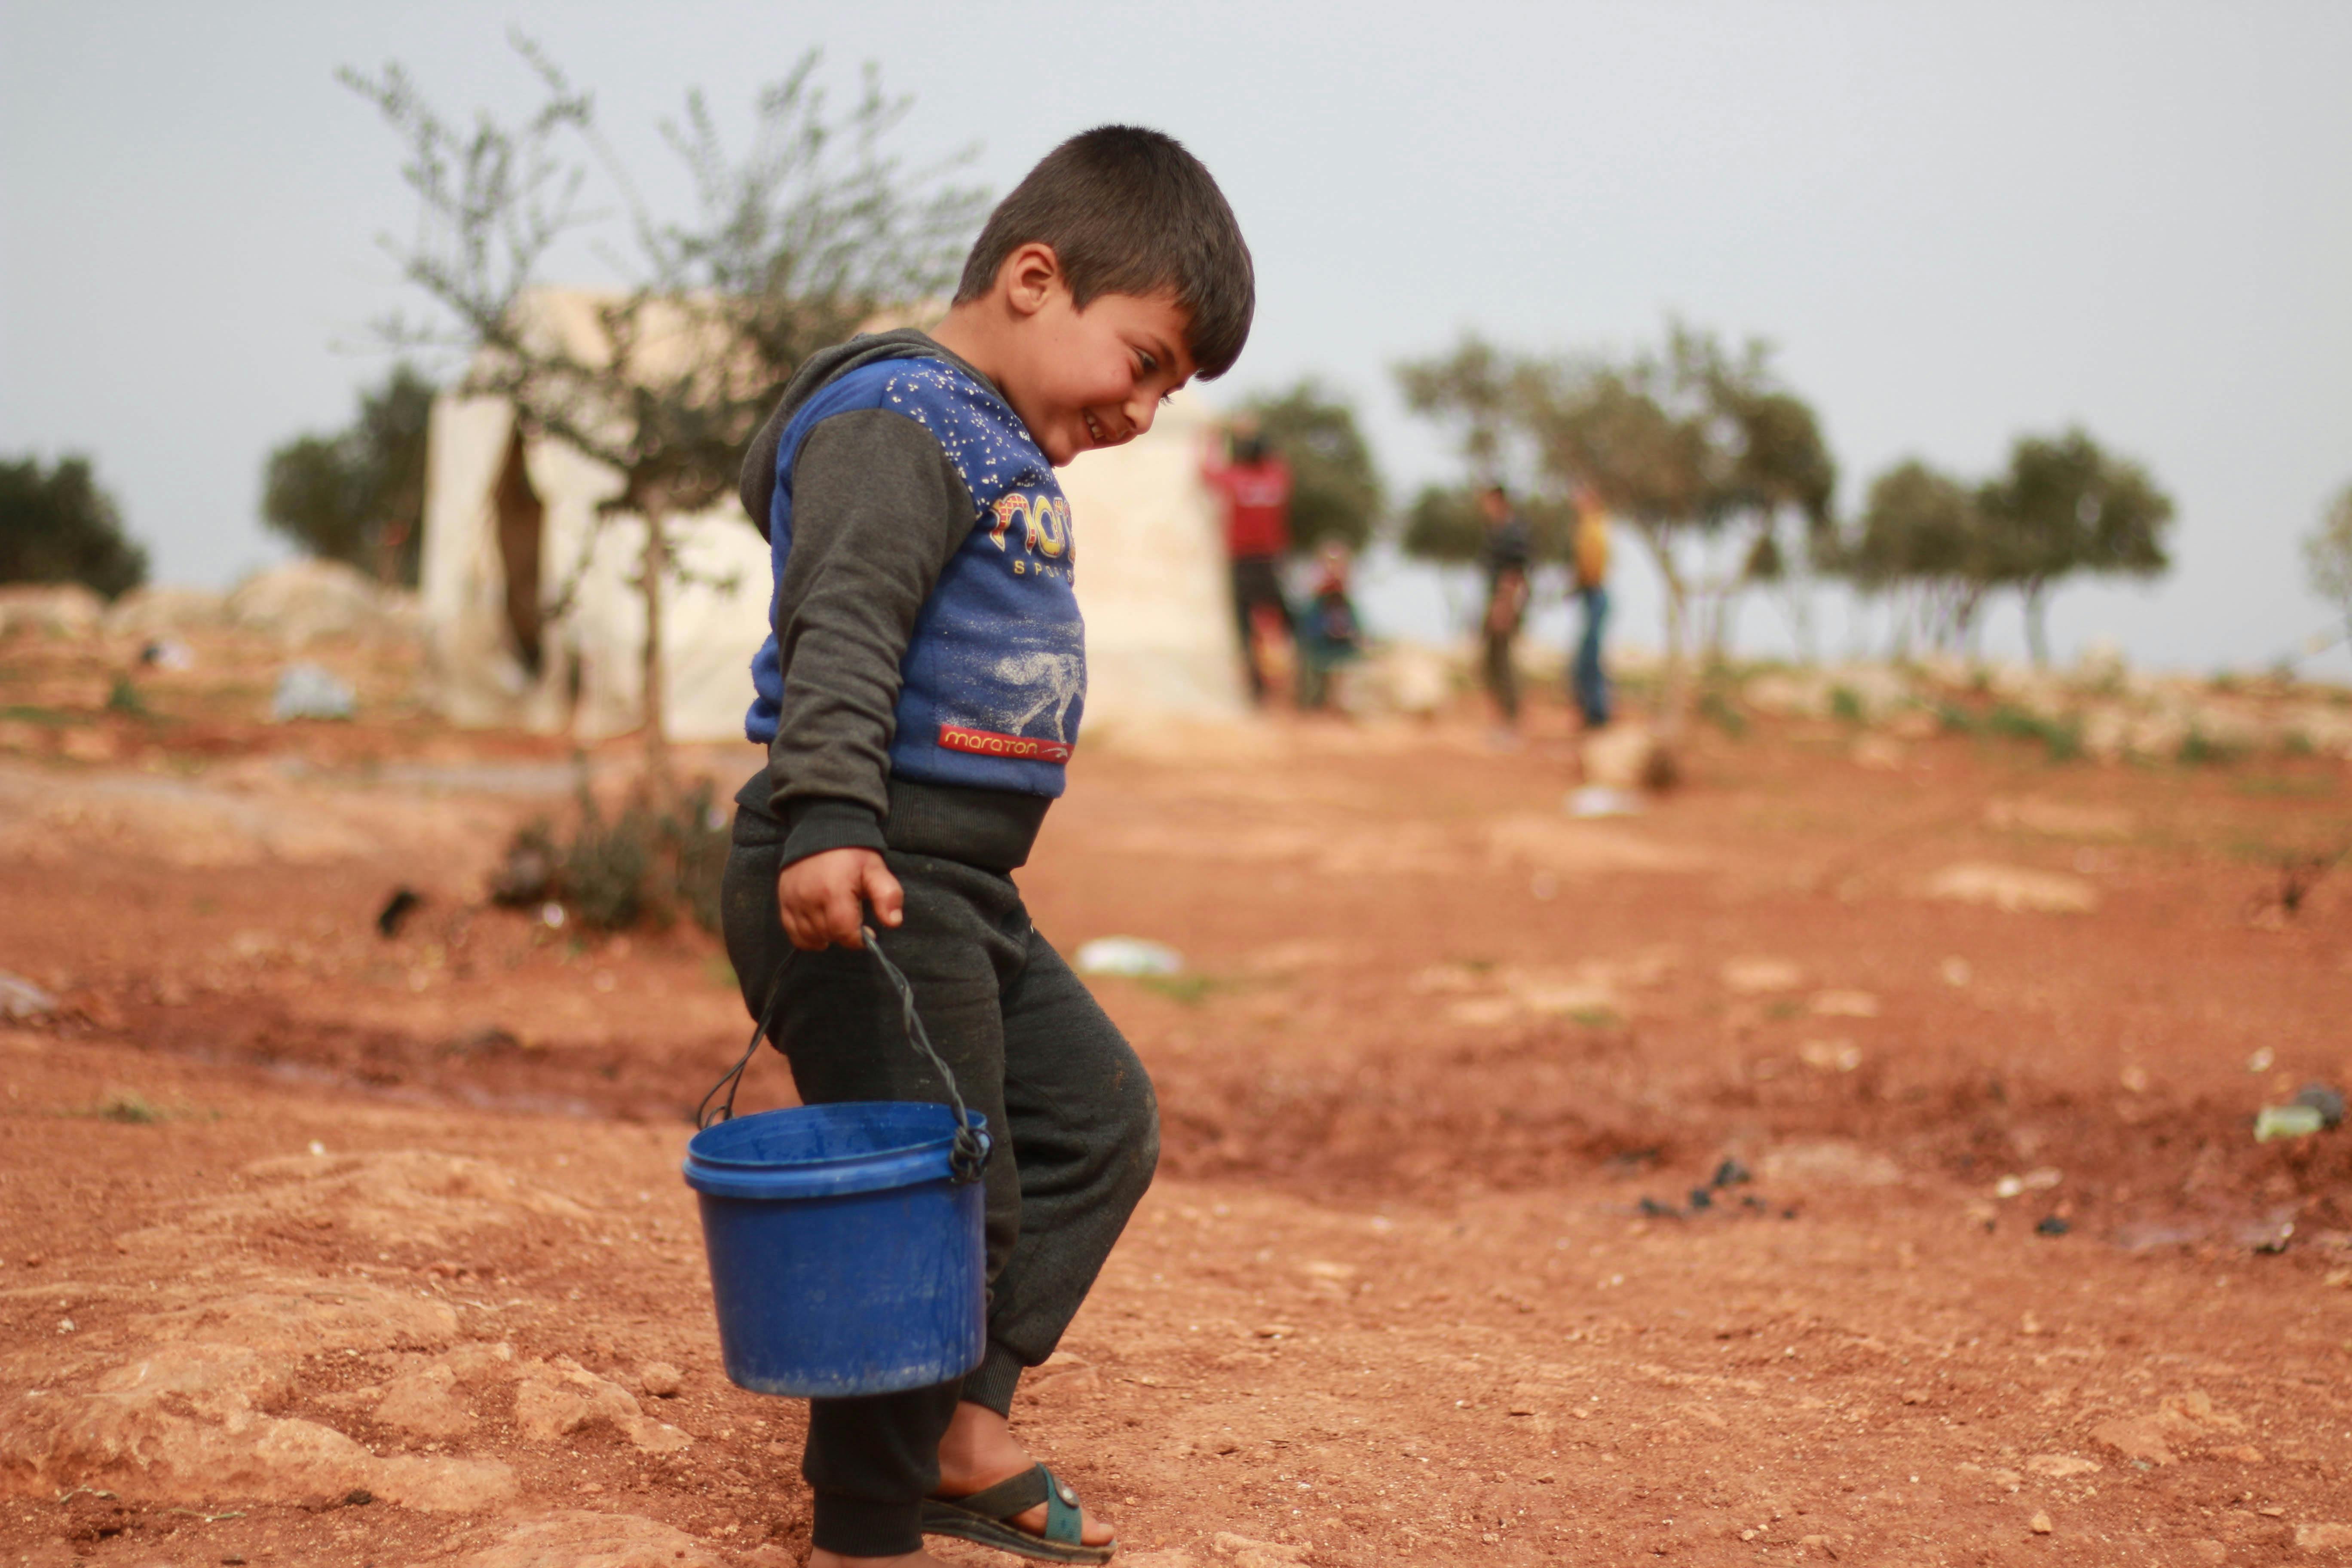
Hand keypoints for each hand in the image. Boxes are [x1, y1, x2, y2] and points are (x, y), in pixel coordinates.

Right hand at [777, 848, 903, 951]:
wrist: (822, 829)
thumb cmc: (852, 853)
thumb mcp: (876, 869)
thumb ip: (888, 895)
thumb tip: (893, 922)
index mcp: (834, 892)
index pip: (844, 932)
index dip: (858, 939)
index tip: (867, 932)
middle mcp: (809, 899)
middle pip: (828, 936)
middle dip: (844, 935)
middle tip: (853, 921)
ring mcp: (793, 901)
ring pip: (809, 938)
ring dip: (826, 936)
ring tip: (836, 923)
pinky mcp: (784, 901)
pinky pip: (792, 933)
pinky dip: (807, 937)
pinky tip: (819, 930)